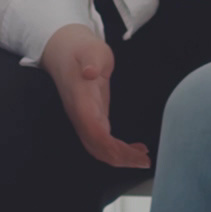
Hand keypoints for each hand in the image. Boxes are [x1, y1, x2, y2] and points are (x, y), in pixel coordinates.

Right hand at [39, 23, 148, 169]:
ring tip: (143, 158)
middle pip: (97, 148)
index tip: (135, 154)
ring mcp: (84, 119)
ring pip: (99, 148)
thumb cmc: (82, 49)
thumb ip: (92, 59)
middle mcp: (80, 115)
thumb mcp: (91, 49)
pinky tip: (136, 148)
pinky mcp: (91, 118)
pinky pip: (102, 141)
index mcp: (81, 102)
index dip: (113, 148)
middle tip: (145, 162)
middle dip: (120, 159)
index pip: (95, 133)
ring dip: (120, 157)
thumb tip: (90, 71)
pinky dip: (119, 149)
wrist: (65, 50)